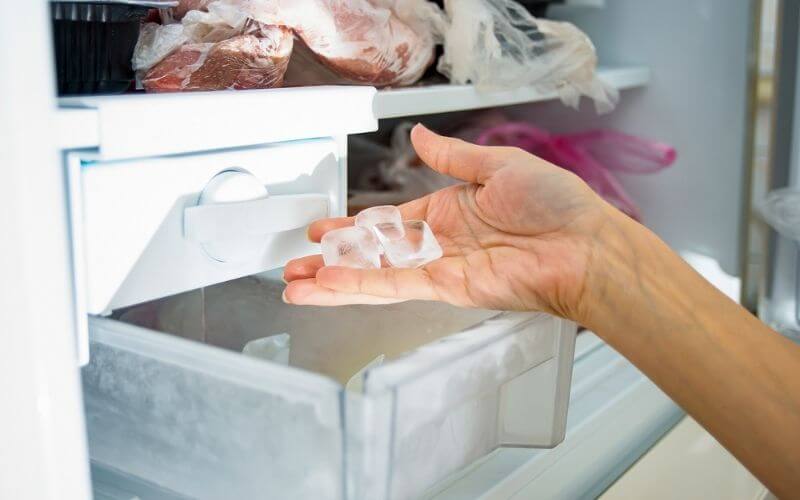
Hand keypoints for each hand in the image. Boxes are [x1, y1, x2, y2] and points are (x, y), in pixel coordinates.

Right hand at [283, 124, 618, 321]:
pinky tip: (327, 288)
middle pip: (373, 253)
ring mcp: (440, 268)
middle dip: (333, 259)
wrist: (584, 246)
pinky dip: (358, 287)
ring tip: (295, 285)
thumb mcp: (497, 165)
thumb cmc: (555, 204)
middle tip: (298, 264)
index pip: (388, 221)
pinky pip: (394, 286)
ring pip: (375, 275)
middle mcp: (439, 243)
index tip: (324, 228)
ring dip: (334, 281)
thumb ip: (451, 156)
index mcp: (448, 211)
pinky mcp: (446, 288)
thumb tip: (421, 135)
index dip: (353, 226)